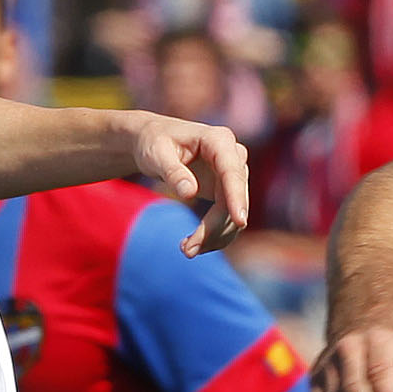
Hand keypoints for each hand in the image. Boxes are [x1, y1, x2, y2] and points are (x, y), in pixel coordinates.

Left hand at [114, 109, 249, 251]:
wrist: (153, 141)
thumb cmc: (153, 142)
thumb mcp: (156, 154)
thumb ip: (173, 172)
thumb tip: (190, 193)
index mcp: (219, 140)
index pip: (233, 172)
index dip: (237, 197)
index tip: (240, 221)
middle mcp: (233, 157)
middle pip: (233, 199)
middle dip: (214, 228)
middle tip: (187, 251)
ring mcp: (233, 175)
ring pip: (234, 214)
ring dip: (214, 237)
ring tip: (186, 250)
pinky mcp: (228, 191)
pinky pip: (228, 218)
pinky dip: (214, 235)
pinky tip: (193, 244)